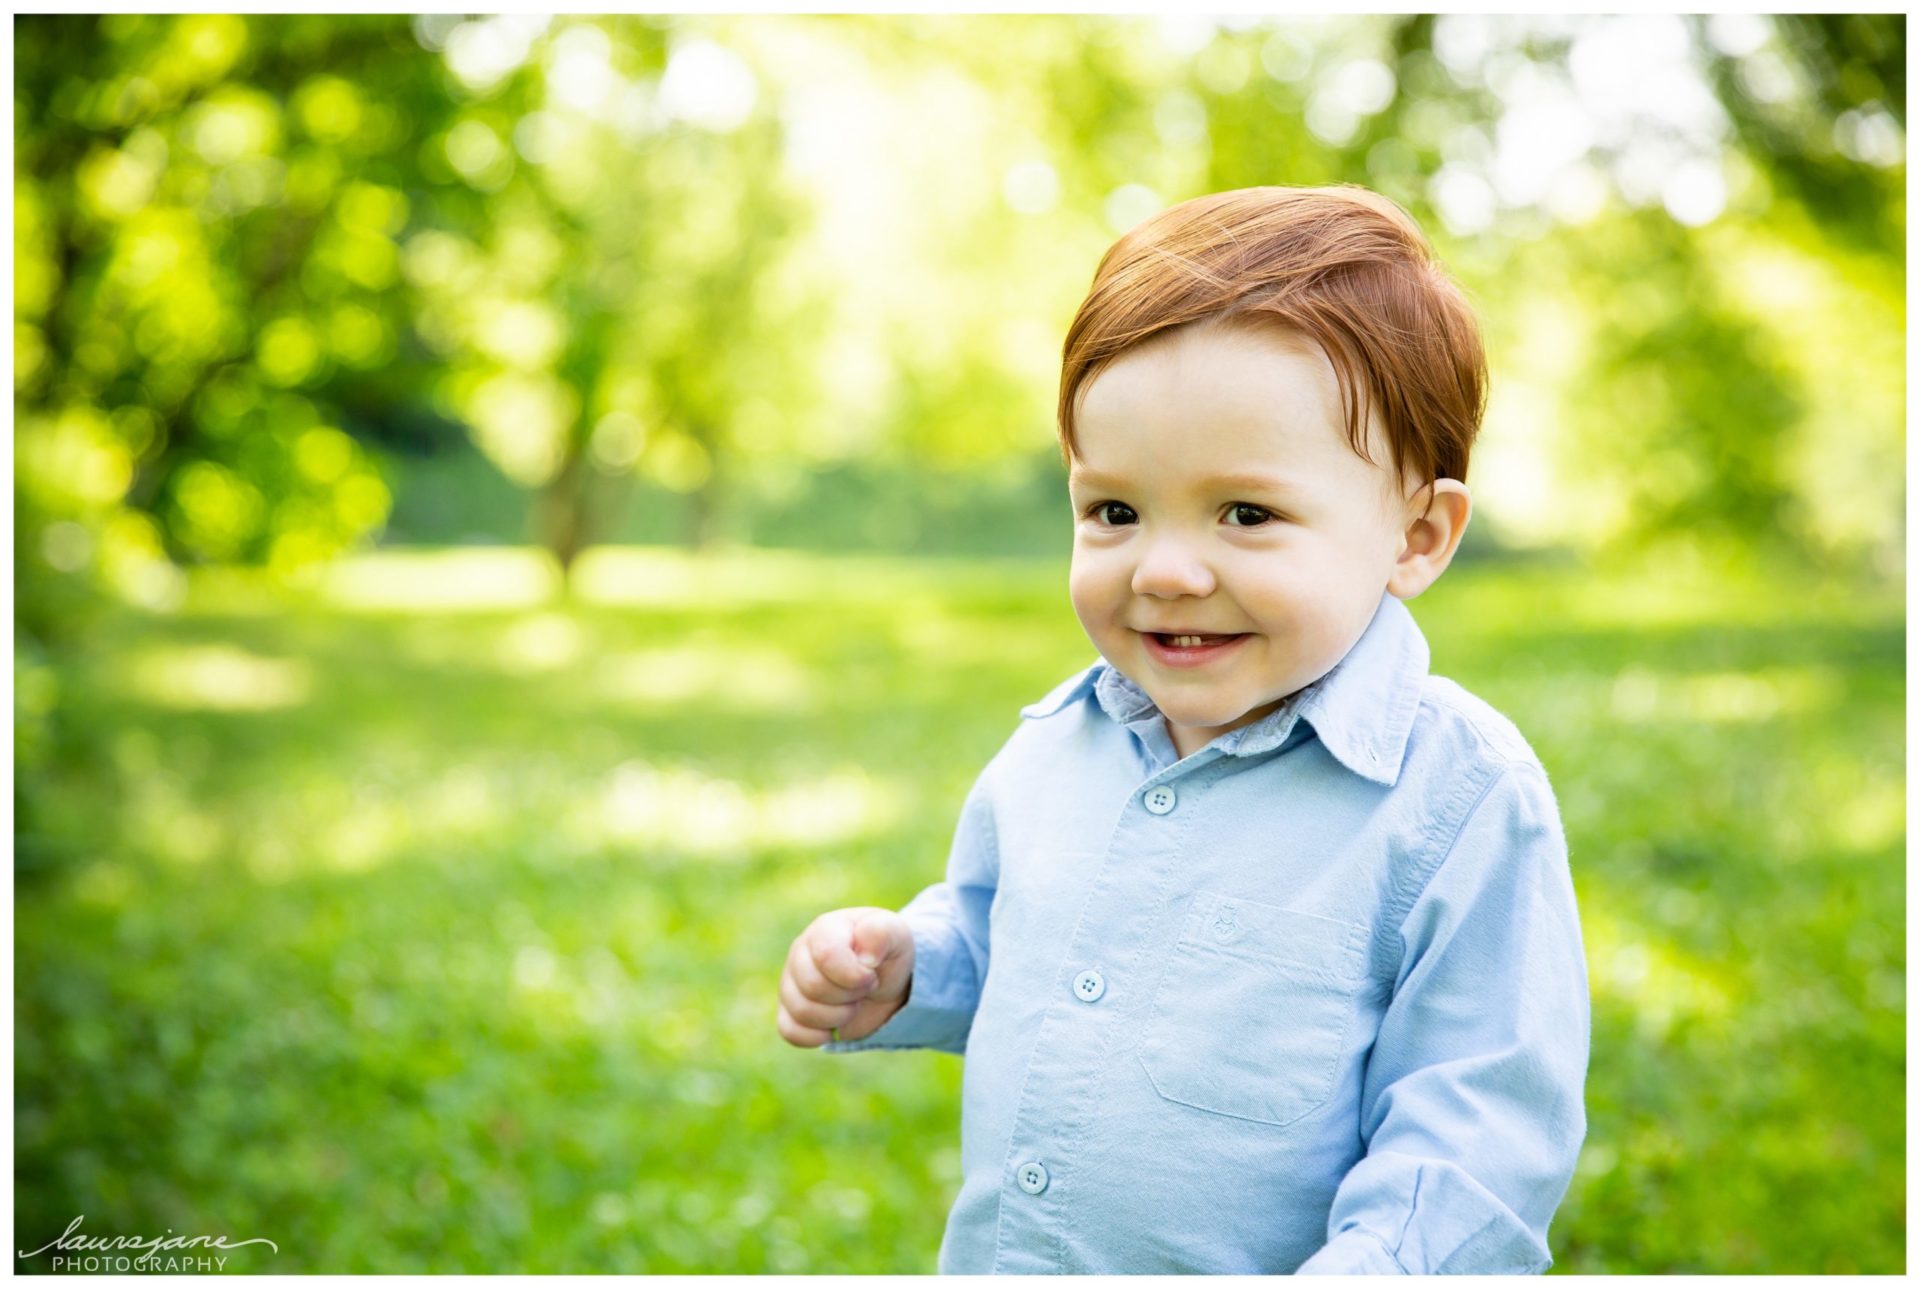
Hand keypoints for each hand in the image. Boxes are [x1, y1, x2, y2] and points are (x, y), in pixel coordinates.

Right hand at [776, 906, 914, 1046]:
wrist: (886, 981)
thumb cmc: (887, 953)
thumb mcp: (896, 935)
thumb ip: (881, 933)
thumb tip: (864, 957)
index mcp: (824, 929)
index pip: (826, 955)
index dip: (854, 975)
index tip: (872, 975)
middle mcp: (800, 953)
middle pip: (813, 986)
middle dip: (848, 996)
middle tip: (864, 989)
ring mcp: (791, 982)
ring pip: (801, 1011)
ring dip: (837, 1017)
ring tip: (852, 1004)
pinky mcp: (789, 1011)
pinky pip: (790, 1031)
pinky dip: (817, 1036)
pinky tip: (834, 1027)